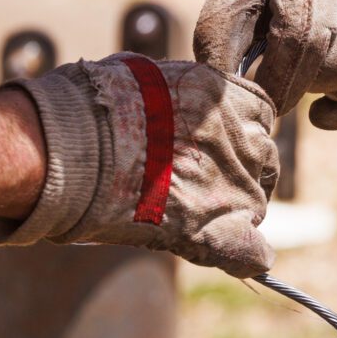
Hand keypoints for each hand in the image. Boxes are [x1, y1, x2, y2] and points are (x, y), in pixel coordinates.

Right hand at [0, 54, 278, 276]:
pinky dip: (241, 257)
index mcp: (236, 100)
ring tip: (178, 211)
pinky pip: (253, 255)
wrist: (75, 146)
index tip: (206, 146)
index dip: (232, 138)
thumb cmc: (98, 105)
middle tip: (190, 183)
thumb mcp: (153, 80)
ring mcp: (243, 190)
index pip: (258, 121)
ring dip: (225, 211)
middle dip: (233, 174)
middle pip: (261, 165)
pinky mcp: (226, 232)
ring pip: (254, 208)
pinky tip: (221, 253)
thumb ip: (182, 97)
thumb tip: (170, 103)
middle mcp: (250, 143)